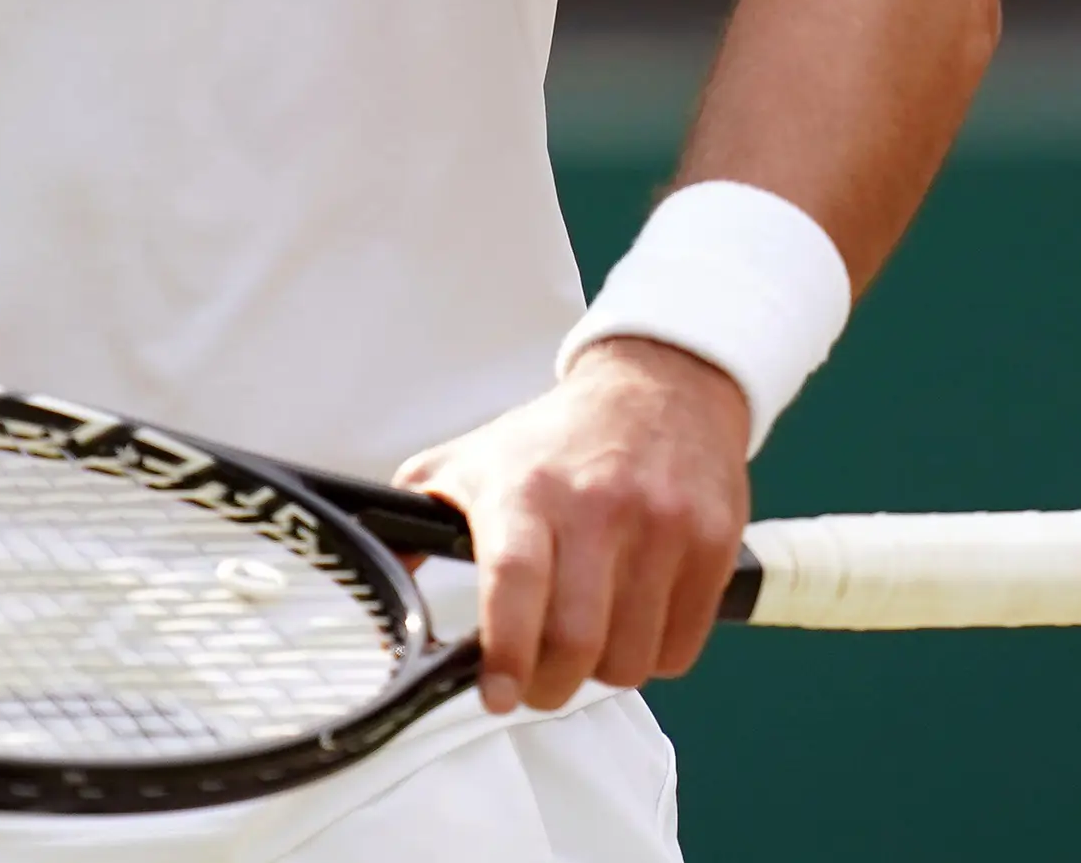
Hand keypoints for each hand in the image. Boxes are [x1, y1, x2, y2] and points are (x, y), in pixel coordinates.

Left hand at [395, 337, 750, 714]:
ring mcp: (662, 524)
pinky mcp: (712, 542)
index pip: (514, 584)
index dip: (506, 654)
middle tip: (537, 683)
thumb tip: (368, 587)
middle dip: (551, 685)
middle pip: (577, 642)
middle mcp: (596, 506)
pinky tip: (636, 617)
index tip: (496, 695)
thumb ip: (415, 523)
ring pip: (632, 657)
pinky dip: (654, 655)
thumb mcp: (473, 461)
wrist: (658, 386)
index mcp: (526, 489)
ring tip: (588, 639)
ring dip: (604, 671)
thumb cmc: (556, 438)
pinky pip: (681, 647)